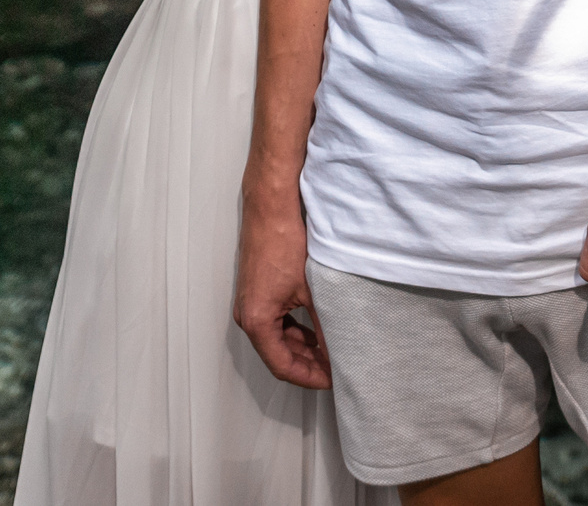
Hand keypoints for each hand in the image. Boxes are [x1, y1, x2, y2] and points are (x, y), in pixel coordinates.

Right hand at [234, 187, 331, 388]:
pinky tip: (318, 329)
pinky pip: (276, 322)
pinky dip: (296, 330)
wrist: (270, 208)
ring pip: (278, 339)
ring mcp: (250, 304)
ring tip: (332, 350)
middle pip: (278, 355)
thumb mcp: (312, 289)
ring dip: (303, 347)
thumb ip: (324, 323)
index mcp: (256, 321)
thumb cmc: (284, 242)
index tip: (333, 380)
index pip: (282, 366)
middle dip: (308, 364)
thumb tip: (340, 349)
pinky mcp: (257, 292)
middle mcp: (247, 316)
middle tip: (337, 368)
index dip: (309, 377)